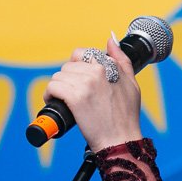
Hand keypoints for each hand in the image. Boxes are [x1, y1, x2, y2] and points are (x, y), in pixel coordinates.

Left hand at [42, 34, 143, 151]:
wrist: (121, 140)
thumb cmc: (126, 116)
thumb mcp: (132, 83)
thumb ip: (122, 59)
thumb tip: (110, 40)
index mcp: (109, 65)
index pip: (82, 53)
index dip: (76, 67)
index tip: (77, 80)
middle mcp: (97, 71)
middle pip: (68, 66)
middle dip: (67, 79)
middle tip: (71, 94)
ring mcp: (86, 84)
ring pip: (59, 76)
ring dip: (57, 88)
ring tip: (63, 100)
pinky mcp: (75, 97)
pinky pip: (53, 87)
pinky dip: (50, 95)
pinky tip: (55, 102)